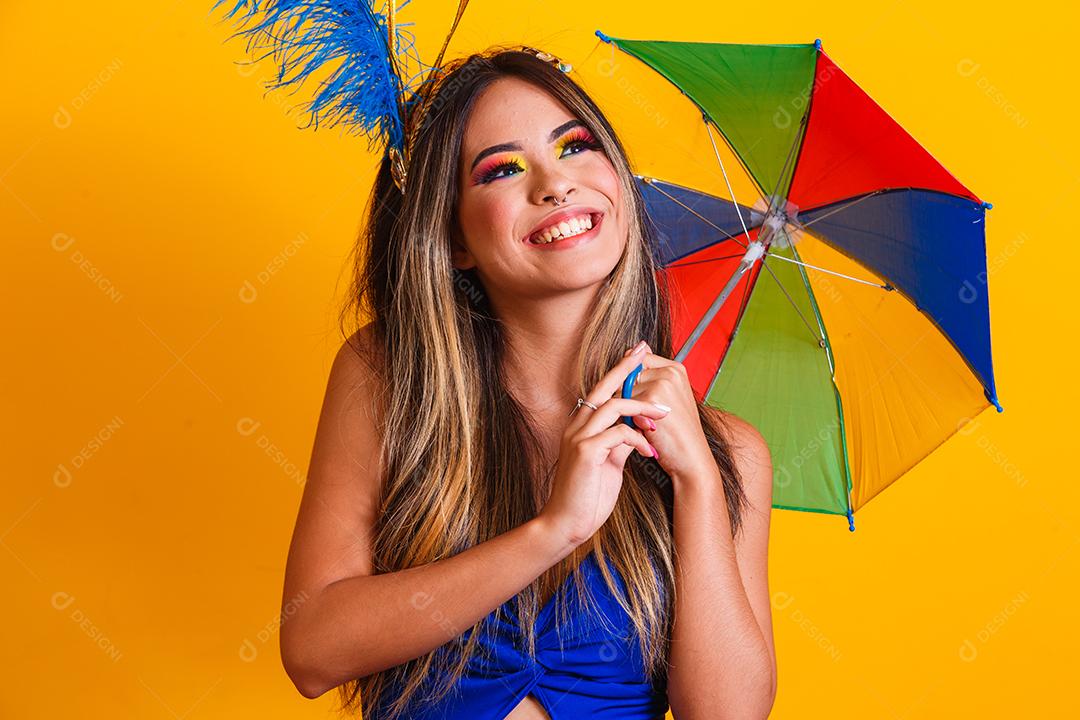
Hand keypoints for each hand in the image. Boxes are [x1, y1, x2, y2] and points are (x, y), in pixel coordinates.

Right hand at [537, 341, 671, 546]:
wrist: (566, 523)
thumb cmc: (588, 496)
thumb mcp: (608, 463)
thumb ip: (618, 442)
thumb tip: (636, 429)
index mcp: (580, 427)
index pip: (601, 390)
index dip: (619, 371)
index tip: (638, 354)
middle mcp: (576, 427)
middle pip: (603, 387)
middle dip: (626, 367)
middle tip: (645, 351)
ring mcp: (579, 438)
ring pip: (613, 406)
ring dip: (642, 408)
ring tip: (664, 416)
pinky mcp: (586, 453)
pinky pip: (618, 434)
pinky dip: (639, 438)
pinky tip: (651, 451)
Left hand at [622, 342, 716, 484]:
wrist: (691, 459)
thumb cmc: (676, 434)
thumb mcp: (665, 401)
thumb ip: (649, 378)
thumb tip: (632, 351)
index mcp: (676, 368)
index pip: (638, 361)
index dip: (632, 384)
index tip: (641, 402)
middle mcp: (671, 371)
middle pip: (628, 375)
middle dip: (629, 397)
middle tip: (649, 418)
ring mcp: (664, 382)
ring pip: (623, 390)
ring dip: (628, 409)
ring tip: (649, 425)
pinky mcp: (654, 397)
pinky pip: (624, 403)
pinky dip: (629, 419)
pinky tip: (647, 430)